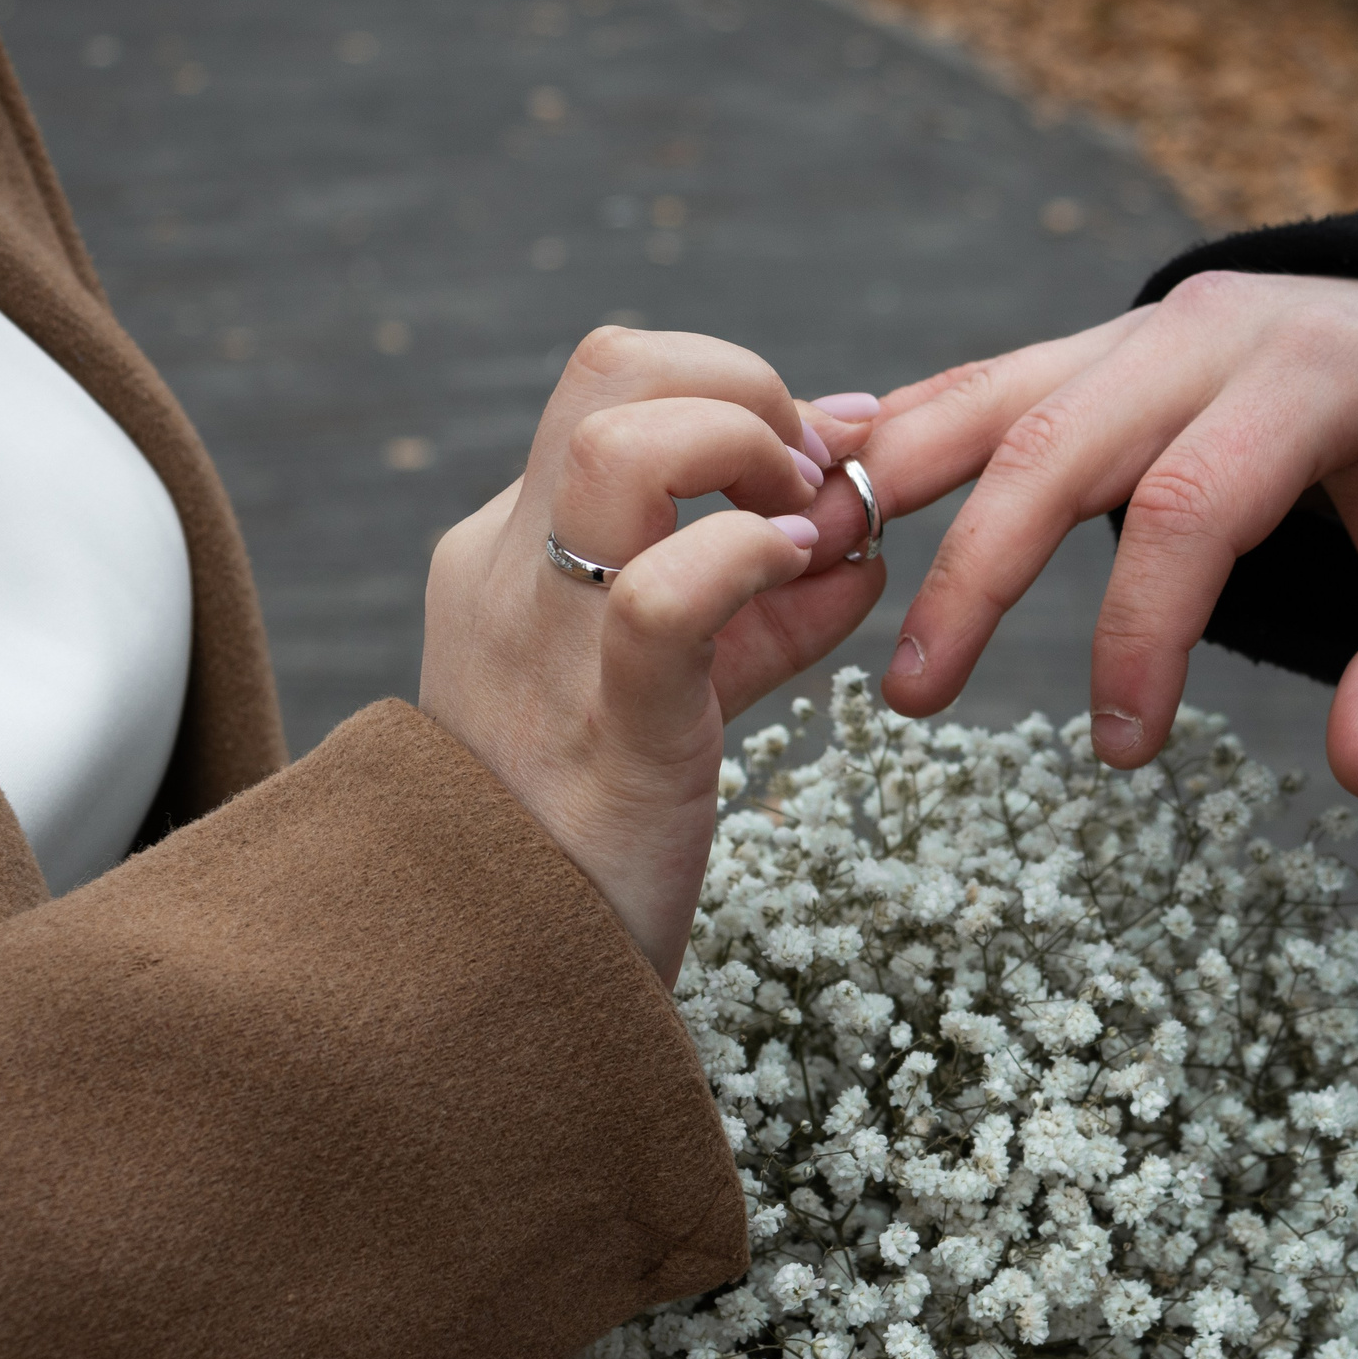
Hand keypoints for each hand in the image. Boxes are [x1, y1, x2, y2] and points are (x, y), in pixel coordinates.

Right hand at [418, 327, 885, 983]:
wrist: (505, 990)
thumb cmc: (595, 840)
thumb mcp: (674, 691)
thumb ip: (757, 606)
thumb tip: (853, 531)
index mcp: (508, 557)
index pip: (617, 396)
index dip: (734, 393)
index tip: (816, 459)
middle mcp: (505, 572)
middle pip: (610, 368)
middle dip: (742, 383)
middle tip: (814, 474)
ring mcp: (540, 641)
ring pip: (616, 437)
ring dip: (747, 442)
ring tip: (803, 522)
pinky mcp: (606, 727)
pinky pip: (664, 594)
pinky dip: (752, 556)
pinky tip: (804, 576)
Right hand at [854, 271, 1357, 800]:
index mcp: (1310, 378)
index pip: (1191, 505)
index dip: (1142, 630)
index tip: (1124, 749)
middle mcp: (1205, 332)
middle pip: (1056, 443)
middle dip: (976, 574)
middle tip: (916, 700)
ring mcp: (1137, 329)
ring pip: (993, 397)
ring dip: (898, 489)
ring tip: (821, 579)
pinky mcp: (1097, 346)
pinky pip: (983, 383)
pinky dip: (903, 437)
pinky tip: (832, 498)